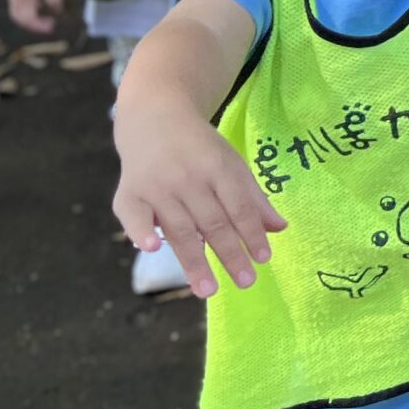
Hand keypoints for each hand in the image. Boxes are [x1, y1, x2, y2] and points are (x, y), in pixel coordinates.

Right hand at [8, 0, 65, 34]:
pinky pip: (18, 7)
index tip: (52, 26)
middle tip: (48, 24)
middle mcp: (15, 0)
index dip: (40, 26)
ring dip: (29, 19)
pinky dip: (27, 12)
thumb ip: (54, 2)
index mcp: (23, 1)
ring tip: (44, 18)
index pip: (29, 20)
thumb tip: (57, 13)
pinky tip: (39, 7)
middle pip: (20, 19)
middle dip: (34, 25)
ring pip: (17, 14)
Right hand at [113, 107, 287, 298]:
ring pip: (179, 228)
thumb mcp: (232, 165)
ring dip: (194, 260)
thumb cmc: (201, 150)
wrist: (155, 118)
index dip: (252, 233)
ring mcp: (156, 186)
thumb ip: (253, 198)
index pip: (239, 207)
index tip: (264, 259)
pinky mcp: (128, 194)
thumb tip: (280, 229)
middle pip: (213, 222)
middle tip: (246, 282)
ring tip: (208, 290)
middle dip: (230, 254)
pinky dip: (141, 231)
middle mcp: (188, 177)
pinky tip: (152, 248)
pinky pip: (134, 216)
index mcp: (219, 168)